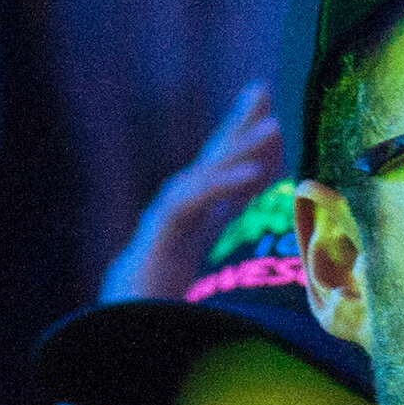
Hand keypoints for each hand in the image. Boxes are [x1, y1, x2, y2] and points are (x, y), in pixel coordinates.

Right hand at [99, 82, 282, 301]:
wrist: (129, 316)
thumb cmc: (167, 290)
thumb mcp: (211, 259)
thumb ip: (235, 238)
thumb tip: (271, 217)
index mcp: (194, 208)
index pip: (223, 165)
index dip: (245, 135)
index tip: (268, 106)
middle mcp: (180, 202)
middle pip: (213, 155)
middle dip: (239, 121)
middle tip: (261, 88)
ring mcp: (170, 213)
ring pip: (209, 173)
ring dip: (242, 148)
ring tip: (274, 126)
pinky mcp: (162, 230)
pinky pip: (197, 200)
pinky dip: (225, 183)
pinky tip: (253, 172)